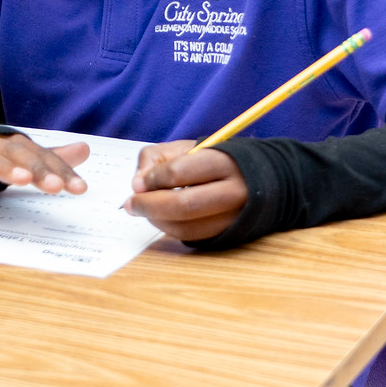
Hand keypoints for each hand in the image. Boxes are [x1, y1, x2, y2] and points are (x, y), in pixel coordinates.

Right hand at [0, 133, 88, 193]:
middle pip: (18, 155)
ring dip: (5, 166)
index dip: (61, 171)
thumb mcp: (18, 159)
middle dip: (38, 169)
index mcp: (14, 145)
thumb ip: (49, 158)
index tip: (80, 189)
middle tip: (56, 187)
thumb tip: (85, 149)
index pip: (42, 156)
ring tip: (22, 179)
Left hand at [125, 140, 247, 240]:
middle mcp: (234, 192)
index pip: (179, 172)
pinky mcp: (228, 234)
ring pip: (186, 227)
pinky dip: (170, 230)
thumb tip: (138, 185)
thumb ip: (156, 159)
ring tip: (143, 210)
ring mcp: (234, 217)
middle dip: (148, 206)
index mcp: (224, 162)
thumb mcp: (186, 147)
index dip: (153, 179)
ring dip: (156, 221)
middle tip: (130, 204)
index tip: (139, 182)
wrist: (256, 179)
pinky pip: (192, 238)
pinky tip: (160, 218)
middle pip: (183, 206)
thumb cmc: (213, 160)